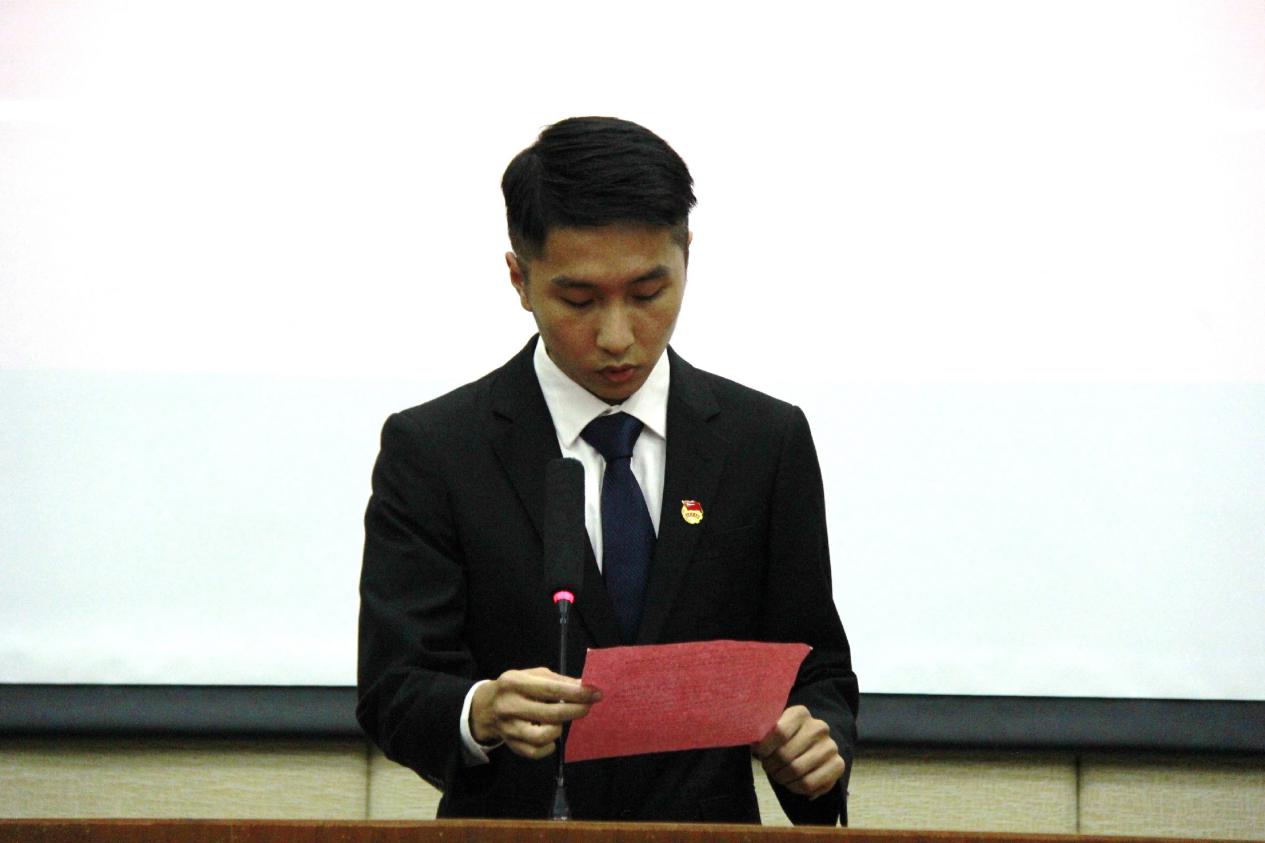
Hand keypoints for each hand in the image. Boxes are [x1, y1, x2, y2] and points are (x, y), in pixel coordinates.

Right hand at [470, 667, 601, 759]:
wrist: (486, 707)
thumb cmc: (516, 688)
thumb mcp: (533, 675)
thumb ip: (558, 681)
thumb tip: (585, 686)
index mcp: (514, 682)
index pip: (551, 689)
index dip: (576, 692)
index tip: (596, 693)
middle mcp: (509, 706)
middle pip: (550, 713)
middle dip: (575, 710)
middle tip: (588, 706)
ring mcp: (508, 728)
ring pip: (543, 736)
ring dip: (559, 728)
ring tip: (561, 720)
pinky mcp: (511, 745)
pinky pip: (537, 752)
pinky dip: (550, 745)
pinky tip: (551, 735)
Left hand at [752, 705, 845, 798]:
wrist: (811, 746)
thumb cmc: (785, 738)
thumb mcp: (772, 729)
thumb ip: (762, 732)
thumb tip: (755, 743)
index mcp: (800, 713)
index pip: (779, 732)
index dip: (764, 748)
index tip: (759, 753)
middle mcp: (819, 727)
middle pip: (785, 754)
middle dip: (771, 766)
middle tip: (769, 767)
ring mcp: (830, 746)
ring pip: (796, 770)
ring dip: (781, 778)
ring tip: (778, 775)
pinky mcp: (838, 765)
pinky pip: (809, 784)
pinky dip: (795, 787)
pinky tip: (791, 783)